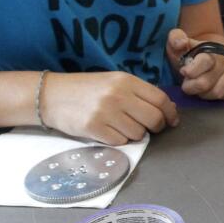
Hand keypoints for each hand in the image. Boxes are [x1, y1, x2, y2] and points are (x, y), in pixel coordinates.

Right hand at [42, 71, 178, 145]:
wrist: (52, 95)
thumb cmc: (87, 89)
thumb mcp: (114, 82)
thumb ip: (138, 93)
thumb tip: (167, 109)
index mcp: (126, 80)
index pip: (160, 99)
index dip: (170, 113)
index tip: (171, 120)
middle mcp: (118, 95)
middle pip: (154, 118)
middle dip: (157, 127)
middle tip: (151, 128)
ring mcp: (105, 112)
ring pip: (138, 133)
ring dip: (135, 134)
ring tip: (121, 126)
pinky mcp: (93, 128)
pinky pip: (120, 141)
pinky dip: (119, 140)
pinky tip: (108, 131)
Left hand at [166, 29, 223, 99]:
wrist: (211, 53)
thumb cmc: (192, 53)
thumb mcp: (178, 43)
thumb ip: (176, 38)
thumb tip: (181, 43)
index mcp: (210, 50)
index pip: (204, 62)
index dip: (191, 71)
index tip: (184, 71)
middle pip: (205, 83)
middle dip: (192, 87)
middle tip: (188, 83)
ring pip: (218, 93)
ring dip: (205, 94)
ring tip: (201, 87)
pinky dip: (221, 96)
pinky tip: (215, 88)